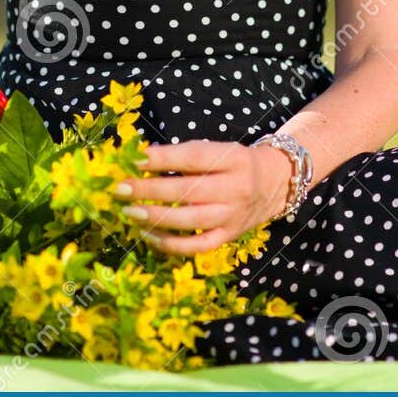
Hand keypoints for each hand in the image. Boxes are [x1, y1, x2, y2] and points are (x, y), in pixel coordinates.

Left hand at [112, 139, 292, 254]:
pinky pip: (196, 246)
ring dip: (156, 217)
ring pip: (191, 221)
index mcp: (233, 159)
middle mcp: (236, 188)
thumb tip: (141, 160)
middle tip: (121, 189)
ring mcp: (233, 216)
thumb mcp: (219, 150)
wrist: (276, 183)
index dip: (163, 159)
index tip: (134, 160)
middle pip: (189, 191)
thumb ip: (186, 156)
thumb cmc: (236, 163)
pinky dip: (170, 244)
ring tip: (130, 212)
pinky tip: (148, 235)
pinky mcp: (229, 237)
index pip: (193, 157)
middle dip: (151, 190)